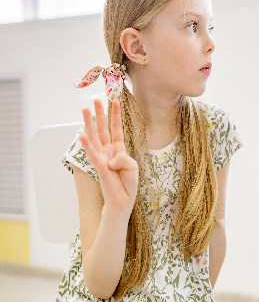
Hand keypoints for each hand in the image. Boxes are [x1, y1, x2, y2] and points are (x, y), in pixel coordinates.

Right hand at [80, 99, 137, 216]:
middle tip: (95, 99)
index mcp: (118, 150)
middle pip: (103, 129)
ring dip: (89, 123)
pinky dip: (87, 144)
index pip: (116, 129)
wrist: (122, 201)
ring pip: (94, 137)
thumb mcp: (132, 167)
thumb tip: (112, 158)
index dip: (115, 115)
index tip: (115, 101)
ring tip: (84, 109)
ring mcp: (102, 158)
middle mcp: (108, 151)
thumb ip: (124, 158)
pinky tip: (82, 134)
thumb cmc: (127, 184)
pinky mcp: (99, 167)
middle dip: (100, 114)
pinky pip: (92, 154)